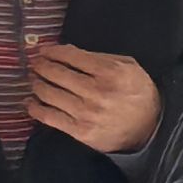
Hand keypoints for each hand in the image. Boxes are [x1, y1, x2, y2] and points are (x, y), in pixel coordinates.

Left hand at [27, 43, 161, 150]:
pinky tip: (31, 102)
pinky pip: (48, 117)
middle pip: (56, 73)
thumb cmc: (137, 93)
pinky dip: (35, 108)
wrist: (150, 128)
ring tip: (34, 80)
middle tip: (35, 64)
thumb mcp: (128, 67)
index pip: (71, 56)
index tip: (43, 51)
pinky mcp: (80, 131)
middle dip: (40, 66)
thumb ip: (99, 58)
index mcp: (111, 72)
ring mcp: (87, 113)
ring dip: (36, 84)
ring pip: (48, 93)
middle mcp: (97, 91)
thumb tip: (66, 52)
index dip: (52, 51)